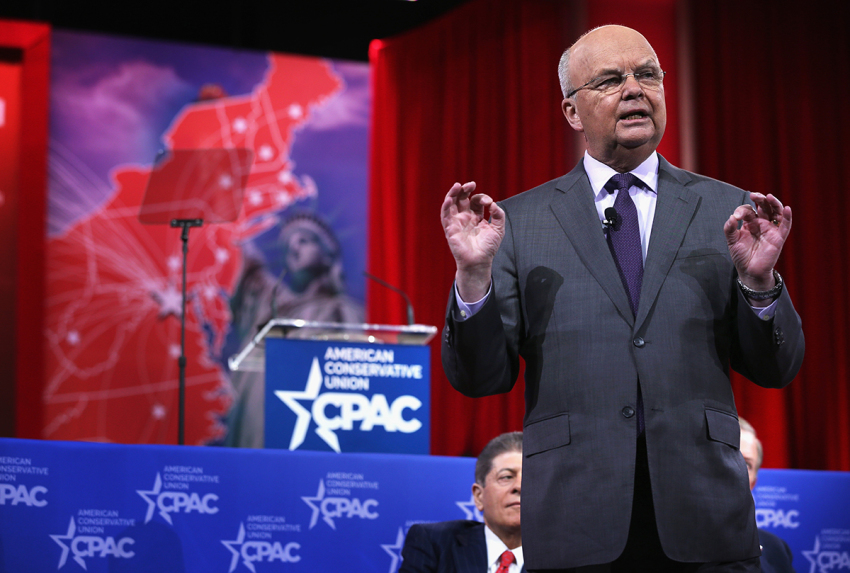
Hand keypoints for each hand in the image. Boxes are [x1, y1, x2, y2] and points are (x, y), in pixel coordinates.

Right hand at [440, 182, 504, 300]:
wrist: (480, 262)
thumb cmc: (488, 247)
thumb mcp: (498, 229)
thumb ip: (499, 215)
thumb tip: (493, 204)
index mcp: (476, 216)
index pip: (476, 201)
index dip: (482, 198)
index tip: (489, 203)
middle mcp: (465, 217)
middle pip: (461, 198)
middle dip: (465, 189)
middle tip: (471, 184)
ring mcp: (456, 222)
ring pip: (450, 204)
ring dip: (452, 193)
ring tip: (457, 185)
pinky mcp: (450, 228)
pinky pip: (445, 215)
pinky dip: (445, 206)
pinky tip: (449, 199)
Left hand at [724, 192, 791, 291]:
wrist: (749, 271)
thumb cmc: (741, 255)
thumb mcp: (732, 241)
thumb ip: (729, 229)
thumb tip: (732, 217)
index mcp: (750, 223)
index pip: (748, 210)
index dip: (742, 211)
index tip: (736, 216)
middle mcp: (761, 224)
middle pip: (764, 207)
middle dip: (760, 199)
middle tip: (754, 195)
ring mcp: (771, 230)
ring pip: (776, 212)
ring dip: (774, 203)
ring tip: (768, 197)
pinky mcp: (779, 238)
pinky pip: (785, 226)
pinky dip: (787, 217)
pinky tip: (786, 209)